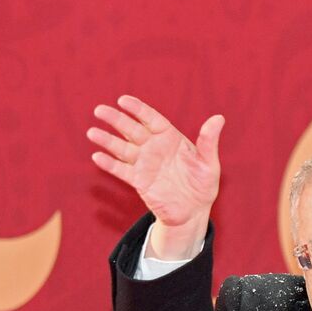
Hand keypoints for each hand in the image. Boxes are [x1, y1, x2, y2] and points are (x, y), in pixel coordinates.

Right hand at [88, 96, 224, 259]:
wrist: (193, 211)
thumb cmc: (203, 184)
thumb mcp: (209, 163)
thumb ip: (209, 141)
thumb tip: (219, 118)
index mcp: (170, 138)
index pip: (151, 119)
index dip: (138, 109)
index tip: (123, 100)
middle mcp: (154, 148)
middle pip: (132, 130)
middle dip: (116, 120)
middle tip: (99, 110)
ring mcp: (145, 164)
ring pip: (122, 148)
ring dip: (107, 141)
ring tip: (92, 132)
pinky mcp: (138, 181)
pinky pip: (122, 170)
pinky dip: (110, 164)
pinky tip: (97, 157)